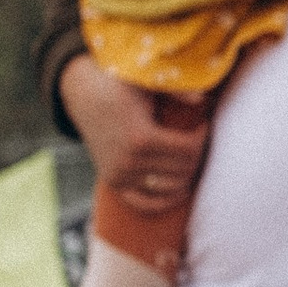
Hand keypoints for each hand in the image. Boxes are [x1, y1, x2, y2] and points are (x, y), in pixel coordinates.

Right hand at [59, 58, 210, 212]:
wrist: (83, 95)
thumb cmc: (120, 84)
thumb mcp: (147, 83)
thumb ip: (177, 91)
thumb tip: (204, 99)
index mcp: (141, 138)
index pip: (189, 150)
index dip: (202, 137)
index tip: (203, 124)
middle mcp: (129, 162)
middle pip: (183, 170)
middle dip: (197, 154)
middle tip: (198, 139)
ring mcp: (120, 176)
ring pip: (170, 188)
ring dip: (186, 175)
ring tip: (189, 157)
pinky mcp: (113, 183)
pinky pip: (145, 203)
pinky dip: (165, 200)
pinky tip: (181, 190)